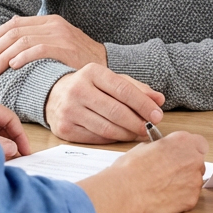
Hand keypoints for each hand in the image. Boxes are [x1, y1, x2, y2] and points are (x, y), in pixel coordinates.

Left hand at [0, 15, 107, 75]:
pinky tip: (12, 66)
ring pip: (22, 41)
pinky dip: (22, 57)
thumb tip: (10, 40)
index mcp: (48, 20)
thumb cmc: (78, 58)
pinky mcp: (66, 48)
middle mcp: (53, 24)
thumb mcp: (58, 42)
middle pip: (14, 32)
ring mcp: (60, 35)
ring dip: (3, 56)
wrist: (107, 64)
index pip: (13, 24)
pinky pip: (38, 49)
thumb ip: (37, 38)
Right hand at [44, 64, 164, 142]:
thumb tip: (159, 100)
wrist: (54, 94)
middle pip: (115, 111)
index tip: (157, 115)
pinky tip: (121, 136)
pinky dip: (112, 140)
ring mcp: (69, 110)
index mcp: (93, 72)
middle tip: (150, 129)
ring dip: (127, 134)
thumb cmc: (90, 87)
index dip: (143, 104)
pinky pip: (96, 138)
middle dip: (137, 122)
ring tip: (138, 134)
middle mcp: (78, 89)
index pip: (123, 89)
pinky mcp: (64, 129)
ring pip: (106, 128)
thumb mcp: (111, 81)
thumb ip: (136, 88)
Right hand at [77, 131, 208, 212]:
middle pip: (197, 162)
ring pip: (195, 180)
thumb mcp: (146, 146)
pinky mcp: (191, 199)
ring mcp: (194, 180)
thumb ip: (164, 147)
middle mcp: (193, 159)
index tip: (182, 154)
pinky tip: (165, 196)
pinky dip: (181, 197)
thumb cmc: (131, 169)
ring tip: (164, 185)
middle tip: (170, 172)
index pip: (198, 143)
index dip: (189, 150)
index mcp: (183, 141)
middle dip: (187, 166)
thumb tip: (165, 151)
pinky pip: (190, 196)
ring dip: (184, 181)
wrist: (125, 191)